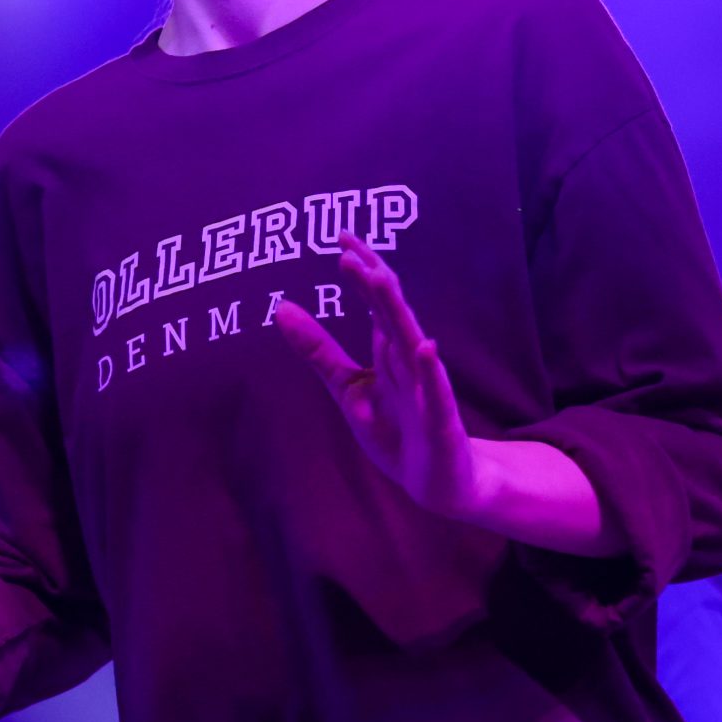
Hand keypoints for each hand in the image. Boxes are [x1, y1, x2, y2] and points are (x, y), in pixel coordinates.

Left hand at [274, 230, 482, 520]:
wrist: (437, 484)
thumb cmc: (396, 431)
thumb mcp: (348, 387)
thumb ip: (318, 350)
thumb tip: (280, 308)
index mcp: (389, 350)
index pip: (378, 300)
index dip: (362, 269)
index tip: (341, 237)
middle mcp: (411, 361)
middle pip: (392, 312)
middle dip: (372, 281)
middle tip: (348, 251)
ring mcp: (427, 390)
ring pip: (411, 342)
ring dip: (395, 310)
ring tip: (378, 278)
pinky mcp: (441, 422)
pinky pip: (436, 393)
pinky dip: (430, 370)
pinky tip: (424, 346)